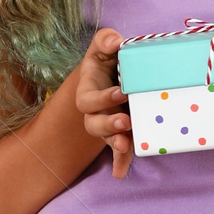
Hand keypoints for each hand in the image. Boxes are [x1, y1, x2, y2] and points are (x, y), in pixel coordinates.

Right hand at [75, 26, 132, 175]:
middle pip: (93, 123)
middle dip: (108, 124)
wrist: (118, 75)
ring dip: (114, 142)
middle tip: (125, 121)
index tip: (122, 92)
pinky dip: (119, 162)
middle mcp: (95, 111)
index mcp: (89, 90)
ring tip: (125, 143)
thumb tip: (115, 41)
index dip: (103, 98)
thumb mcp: (105, 47)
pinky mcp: (121, 133)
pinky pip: (117, 151)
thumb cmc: (110, 60)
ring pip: (105, 138)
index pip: (88, 99)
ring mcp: (107, 124)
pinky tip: (120, 173)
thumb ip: (105, 40)